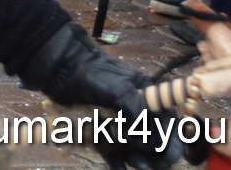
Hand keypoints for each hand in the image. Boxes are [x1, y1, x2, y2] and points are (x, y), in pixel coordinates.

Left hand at [18, 23, 179, 169]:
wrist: (58, 70)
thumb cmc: (92, 73)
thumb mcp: (121, 89)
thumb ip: (139, 114)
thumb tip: (152, 144)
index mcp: (147, 98)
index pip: (169, 123)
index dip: (173, 141)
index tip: (169, 155)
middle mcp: (135, 113)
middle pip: (154, 141)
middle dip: (156, 155)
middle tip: (150, 164)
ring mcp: (118, 124)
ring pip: (135, 150)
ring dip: (139, 160)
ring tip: (137, 164)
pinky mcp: (101, 133)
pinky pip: (113, 153)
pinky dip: (117, 163)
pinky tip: (118, 168)